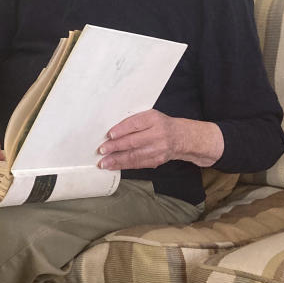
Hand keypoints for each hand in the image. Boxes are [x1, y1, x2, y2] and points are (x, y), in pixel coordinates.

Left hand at [96, 110, 223, 169]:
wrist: (181, 137)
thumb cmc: (160, 125)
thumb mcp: (150, 116)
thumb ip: (133, 121)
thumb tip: (111, 132)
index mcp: (154, 119)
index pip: (135, 124)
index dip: (121, 130)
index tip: (109, 135)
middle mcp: (158, 134)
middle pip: (134, 141)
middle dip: (115, 147)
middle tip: (102, 150)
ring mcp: (158, 149)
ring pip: (135, 155)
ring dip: (117, 160)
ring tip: (103, 162)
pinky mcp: (157, 160)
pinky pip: (138, 164)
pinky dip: (124, 165)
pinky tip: (113, 166)